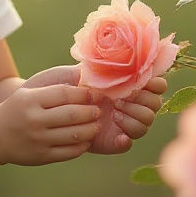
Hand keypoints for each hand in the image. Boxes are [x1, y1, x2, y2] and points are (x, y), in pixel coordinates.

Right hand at [0, 82, 99, 165]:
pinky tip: (86, 140)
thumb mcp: (30, 92)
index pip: (65, 94)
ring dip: (91, 130)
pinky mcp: (42, 156)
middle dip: (91, 112)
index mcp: (32, 100)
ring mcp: (38, 140)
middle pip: (72, 115)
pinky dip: (82, 146)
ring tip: (96, 125)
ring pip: (74, 135)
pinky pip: (69, 152)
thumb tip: (85, 80)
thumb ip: (55, 88)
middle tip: (99, 110)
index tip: (96, 94)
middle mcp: (34, 120)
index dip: (85, 94)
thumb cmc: (18, 108)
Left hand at [22, 67, 166, 154]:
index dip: (155, 82)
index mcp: (125, 82)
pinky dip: (127, 136)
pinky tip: (117, 131)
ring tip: (115, 111)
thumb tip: (125, 54)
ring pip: (146, 122)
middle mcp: (128, 102)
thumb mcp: (82, 69)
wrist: (39, 106)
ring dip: (136, 116)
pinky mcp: (110, 139)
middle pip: (155, 104)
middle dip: (143, 99)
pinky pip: (128, 142)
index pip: (156, 83)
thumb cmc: (59, 83)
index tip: (143, 80)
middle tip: (121, 97)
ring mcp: (120, 121)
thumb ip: (105, 66)